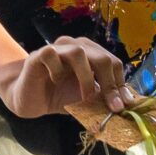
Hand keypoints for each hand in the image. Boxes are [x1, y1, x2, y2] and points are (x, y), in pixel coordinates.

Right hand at [0, 36, 131, 118]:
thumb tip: (124, 107)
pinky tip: (55, 81)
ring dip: (86, 78)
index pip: (113, 64)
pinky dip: (57, 70)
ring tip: (86, 97)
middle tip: (113, 106)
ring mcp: (58, 49)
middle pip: (102, 57)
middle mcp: (77, 47)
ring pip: (78, 52)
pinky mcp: (39, 54)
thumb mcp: (86, 101)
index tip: (124, 105)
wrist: (30, 100)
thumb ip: (102, 100)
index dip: (121, 85)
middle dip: (110, 84)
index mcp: (92, 55)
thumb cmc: (59, 97)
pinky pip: (51, 54)